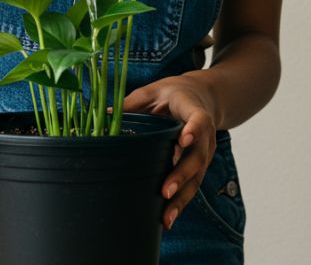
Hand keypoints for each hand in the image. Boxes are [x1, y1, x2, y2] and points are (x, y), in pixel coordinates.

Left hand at [119, 74, 220, 230]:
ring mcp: (204, 153)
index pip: (199, 121)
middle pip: (197, 157)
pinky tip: (167, 218)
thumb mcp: (154, 91)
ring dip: (182, 199)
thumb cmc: (173, 94)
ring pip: (196, 178)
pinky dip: (180, 203)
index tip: (183, 139)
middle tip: (166, 191)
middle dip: (182, 175)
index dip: (193, 130)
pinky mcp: (198, 167)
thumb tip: (105, 114)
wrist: (203, 99)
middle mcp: (205, 136)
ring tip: (166, 217)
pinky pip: (191, 186)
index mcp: (195, 112)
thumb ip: (133, 102)